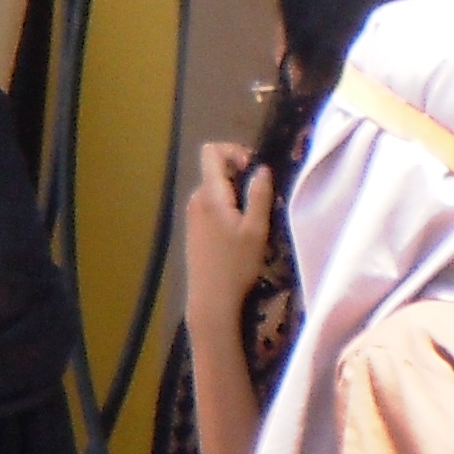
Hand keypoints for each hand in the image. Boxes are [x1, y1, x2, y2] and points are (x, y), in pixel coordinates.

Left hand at [185, 141, 275, 317]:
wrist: (211, 302)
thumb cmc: (235, 265)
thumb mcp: (256, 230)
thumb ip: (259, 195)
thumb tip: (262, 168)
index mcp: (209, 194)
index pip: (212, 151)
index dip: (235, 151)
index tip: (253, 172)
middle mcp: (196, 199)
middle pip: (216, 170)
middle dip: (240, 178)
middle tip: (260, 202)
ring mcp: (192, 215)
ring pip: (216, 190)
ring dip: (235, 196)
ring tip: (251, 222)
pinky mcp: (194, 230)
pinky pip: (211, 206)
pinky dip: (226, 210)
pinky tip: (237, 236)